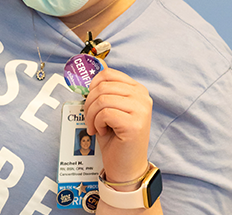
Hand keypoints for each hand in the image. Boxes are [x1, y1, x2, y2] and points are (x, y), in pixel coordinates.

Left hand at [84, 67, 151, 183]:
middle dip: (89, 103)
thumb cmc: (115, 137)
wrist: (126, 167)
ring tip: (95, 126)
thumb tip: (97, 64)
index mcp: (137, 89)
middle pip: (102, 86)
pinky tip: (103, 132)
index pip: (108, 73)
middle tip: (89, 119)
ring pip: (102, 99)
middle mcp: (142, 96)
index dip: (92, 86)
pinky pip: (105, 113)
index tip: (90, 101)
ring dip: (91, 115)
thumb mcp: (110, 107)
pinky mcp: (135, 123)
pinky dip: (97, 123)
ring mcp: (141, 109)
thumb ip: (106, 87)